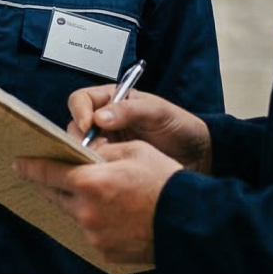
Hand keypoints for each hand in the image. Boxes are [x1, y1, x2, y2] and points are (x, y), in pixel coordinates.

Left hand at [13, 141, 182, 265]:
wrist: (190, 223)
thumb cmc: (166, 181)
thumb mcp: (135, 151)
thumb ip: (104, 150)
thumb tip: (86, 152)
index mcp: (90, 182)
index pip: (48, 172)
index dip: (30, 167)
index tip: (17, 164)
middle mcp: (86, 212)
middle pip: (57, 195)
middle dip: (53, 184)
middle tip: (50, 175)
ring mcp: (94, 236)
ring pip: (76, 215)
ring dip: (80, 203)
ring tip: (101, 195)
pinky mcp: (105, 252)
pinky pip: (93, 233)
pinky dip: (98, 222)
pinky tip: (116, 215)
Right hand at [65, 86, 212, 173]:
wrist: (198, 156)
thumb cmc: (180, 127)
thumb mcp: (158, 112)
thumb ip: (129, 110)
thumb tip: (99, 117)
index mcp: (113, 100)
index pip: (81, 100)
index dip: (80, 111)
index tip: (88, 125)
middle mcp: (104, 121)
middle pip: (74, 125)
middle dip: (80, 137)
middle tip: (97, 150)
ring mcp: (107, 144)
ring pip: (80, 148)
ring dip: (87, 155)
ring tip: (105, 162)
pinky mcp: (111, 165)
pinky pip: (93, 166)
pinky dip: (95, 169)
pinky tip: (108, 173)